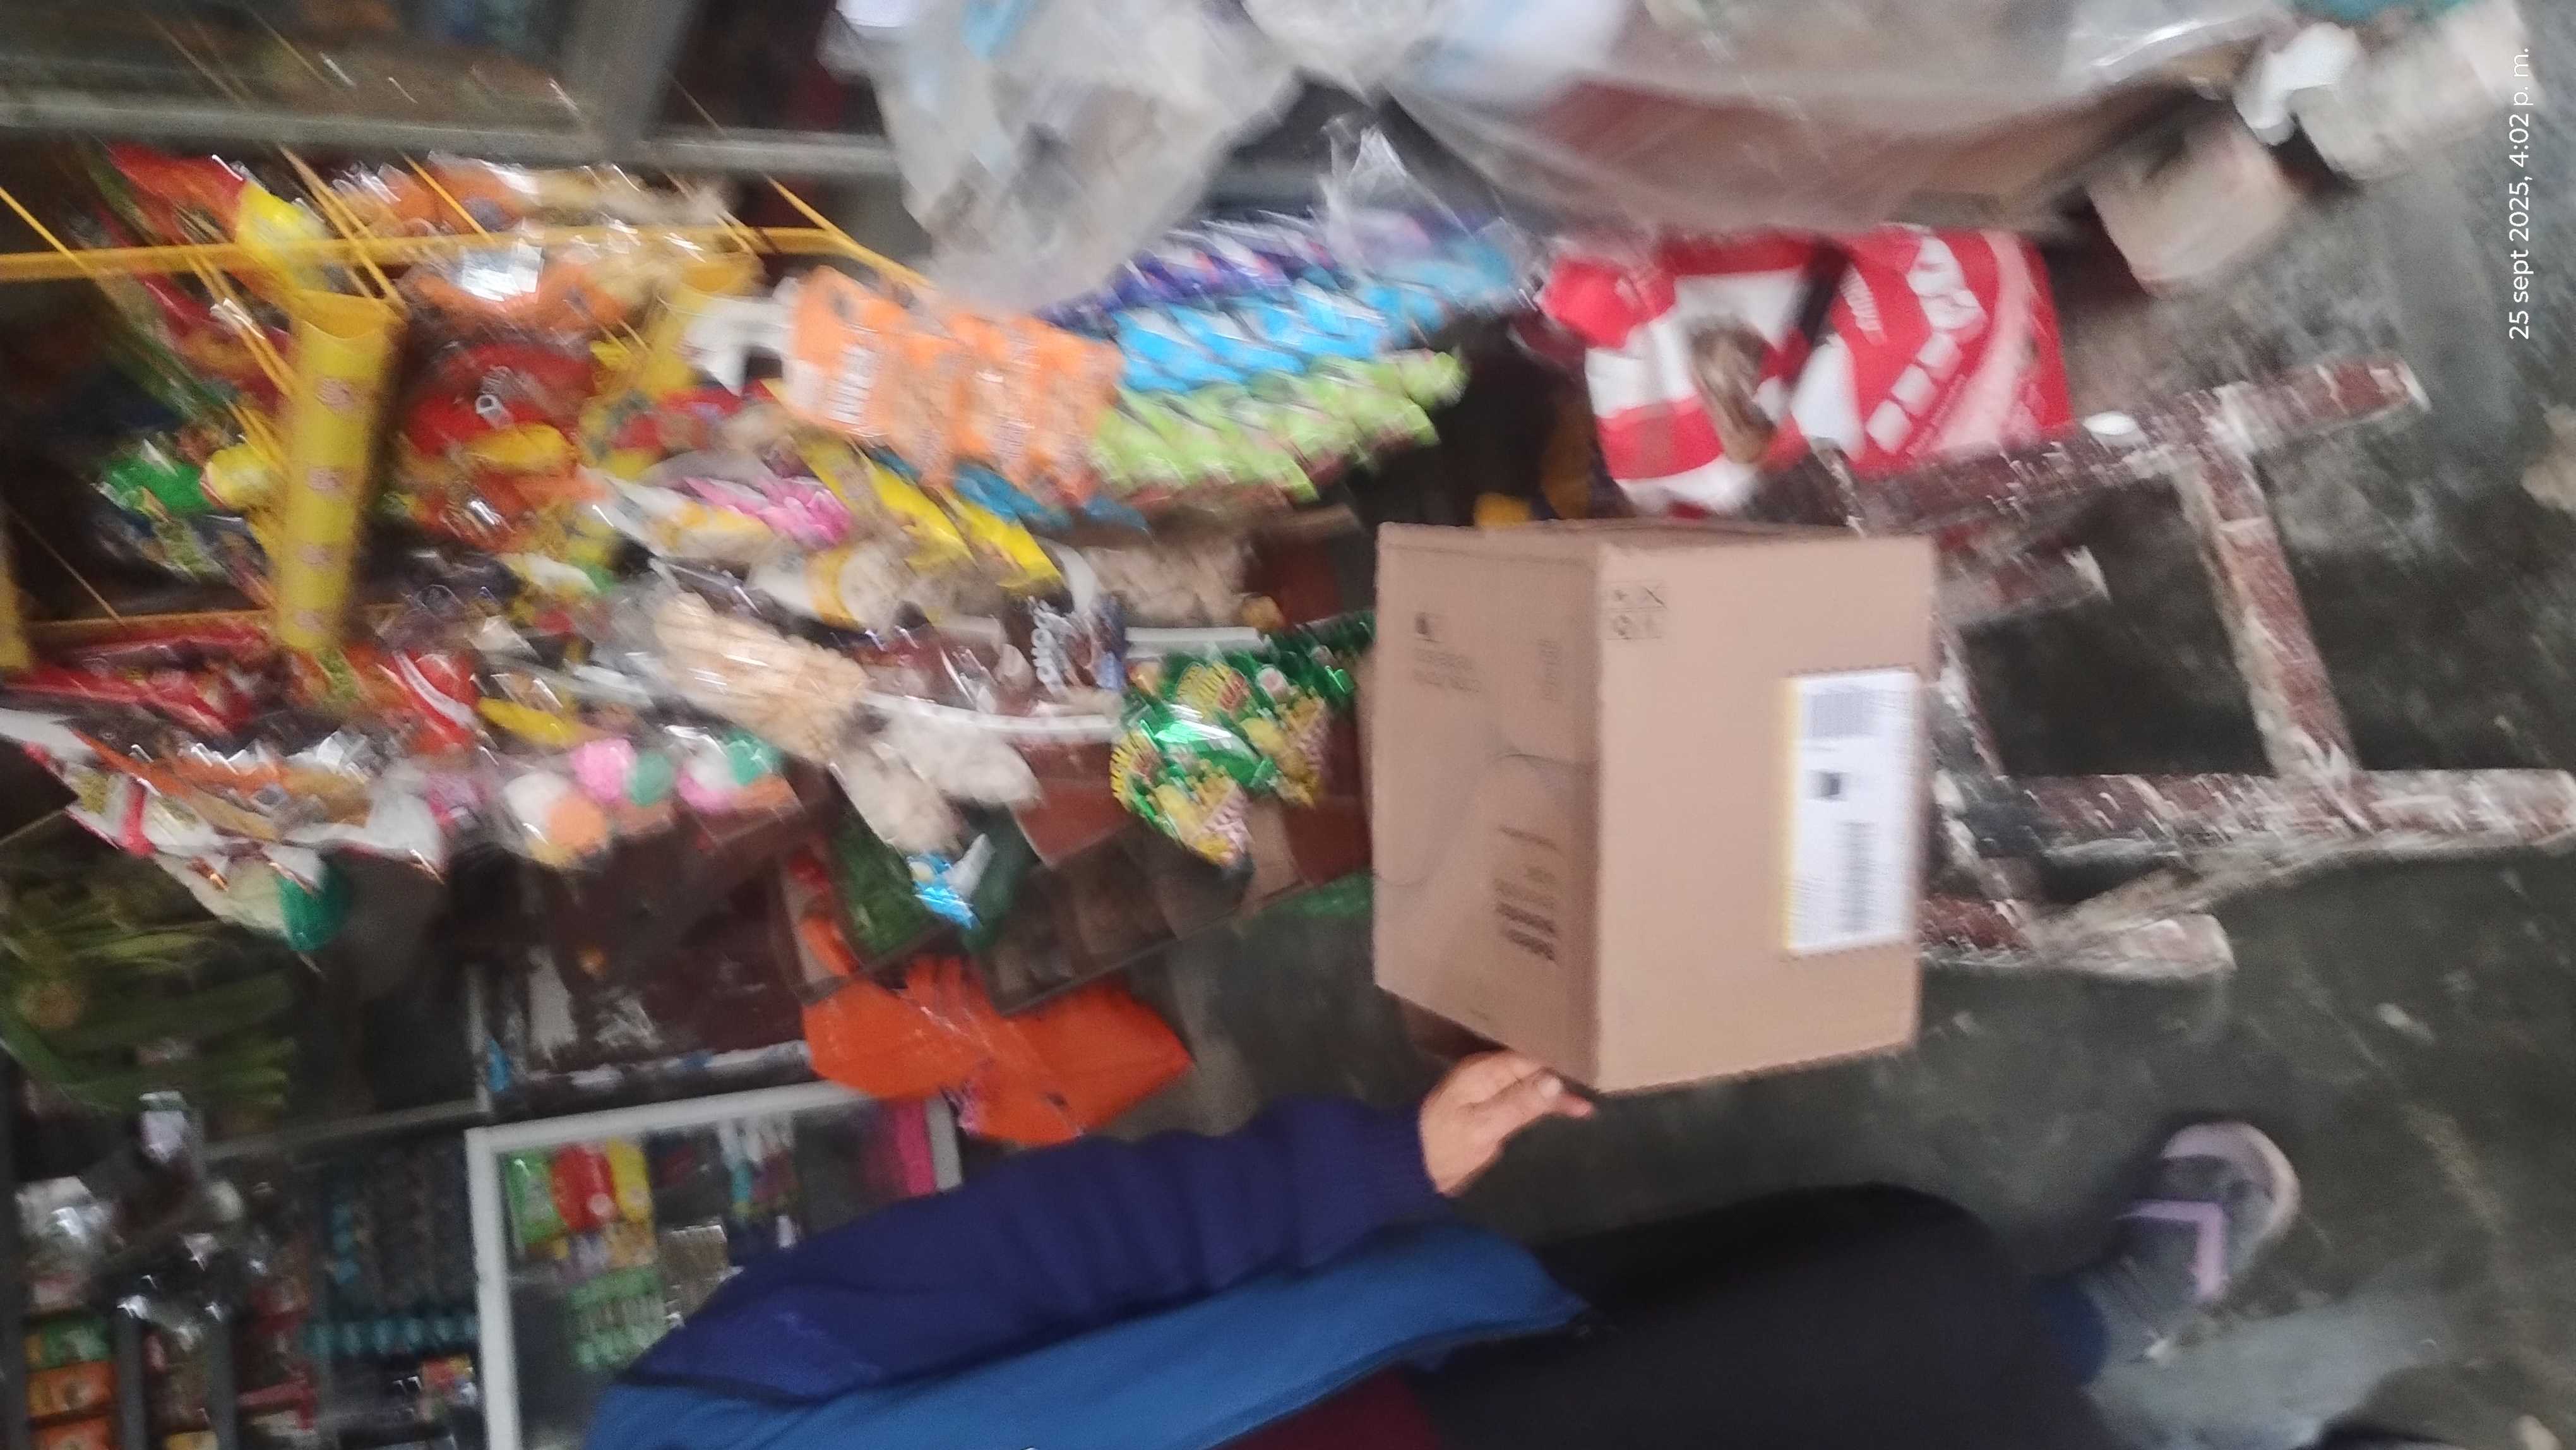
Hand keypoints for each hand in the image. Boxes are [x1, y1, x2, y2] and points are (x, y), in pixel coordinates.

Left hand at [1419, 1051, 1595, 1195]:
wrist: (1416, 1168)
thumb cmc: (1446, 1144)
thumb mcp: (1484, 1126)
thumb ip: (1519, 1103)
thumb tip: (1555, 1080)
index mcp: (1485, 1071)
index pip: (1531, 1058)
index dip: (1560, 1060)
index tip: (1591, 1062)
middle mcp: (1491, 1075)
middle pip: (1535, 1068)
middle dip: (1564, 1071)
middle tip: (1601, 1076)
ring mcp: (1494, 1092)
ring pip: (1535, 1084)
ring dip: (1560, 1090)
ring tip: (1594, 1096)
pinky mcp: (1496, 1111)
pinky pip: (1529, 1100)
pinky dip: (1549, 1104)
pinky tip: (1571, 1108)